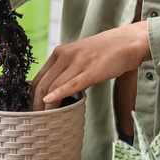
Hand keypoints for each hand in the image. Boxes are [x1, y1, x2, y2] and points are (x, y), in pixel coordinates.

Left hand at [30, 21, 151, 110]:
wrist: (127, 42)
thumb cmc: (104, 51)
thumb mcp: (79, 55)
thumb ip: (66, 68)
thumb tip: (55, 89)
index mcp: (60, 52)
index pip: (38, 77)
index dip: (31, 95)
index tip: (32, 107)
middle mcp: (65, 55)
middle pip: (43, 83)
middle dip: (36, 103)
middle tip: (36, 117)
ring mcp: (78, 62)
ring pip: (54, 86)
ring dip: (46, 104)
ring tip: (44, 117)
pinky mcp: (91, 70)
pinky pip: (71, 85)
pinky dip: (59, 94)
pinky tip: (51, 103)